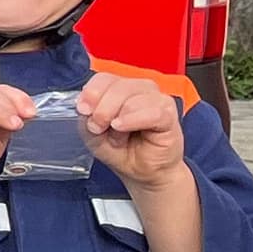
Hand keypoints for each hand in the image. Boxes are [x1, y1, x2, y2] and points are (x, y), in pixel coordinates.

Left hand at [78, 72, 186, 186]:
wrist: (142, 173)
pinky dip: (132, 120)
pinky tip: (122, 128)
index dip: (91, 93)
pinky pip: (150, 112)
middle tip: (98, 128)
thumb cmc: (121, 150)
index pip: (103, 78)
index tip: (83, 110)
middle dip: (101, 110)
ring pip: (131, 99)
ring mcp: (157, 99)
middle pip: (116, 86)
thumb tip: (86, 106)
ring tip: (118, 137)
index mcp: (120, 88)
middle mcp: (140, 89)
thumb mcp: (93, 134)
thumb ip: (87, 117)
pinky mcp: (169, 114)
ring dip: (117, 122)